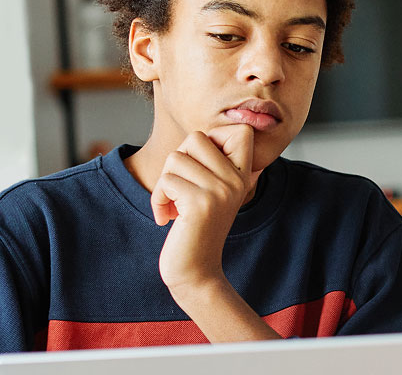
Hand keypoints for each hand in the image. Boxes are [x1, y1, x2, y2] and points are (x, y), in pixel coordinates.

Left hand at [151, 124, 259, 296]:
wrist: (196, 272)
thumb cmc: (196, 229)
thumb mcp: (212, 192)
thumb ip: (212, 164)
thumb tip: (201, 136)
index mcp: (244, 175)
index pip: (240, 130)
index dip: (213, 137)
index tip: (202, 165)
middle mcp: (237, 180)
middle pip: (197, 137)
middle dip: (178, 160)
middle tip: (179, 186)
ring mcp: (221, 191)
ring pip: (176, 158)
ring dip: (164, 182)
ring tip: (172, 205)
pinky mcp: (200, 203)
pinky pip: (166, 180)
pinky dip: (158, 199)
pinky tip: (166, 217)